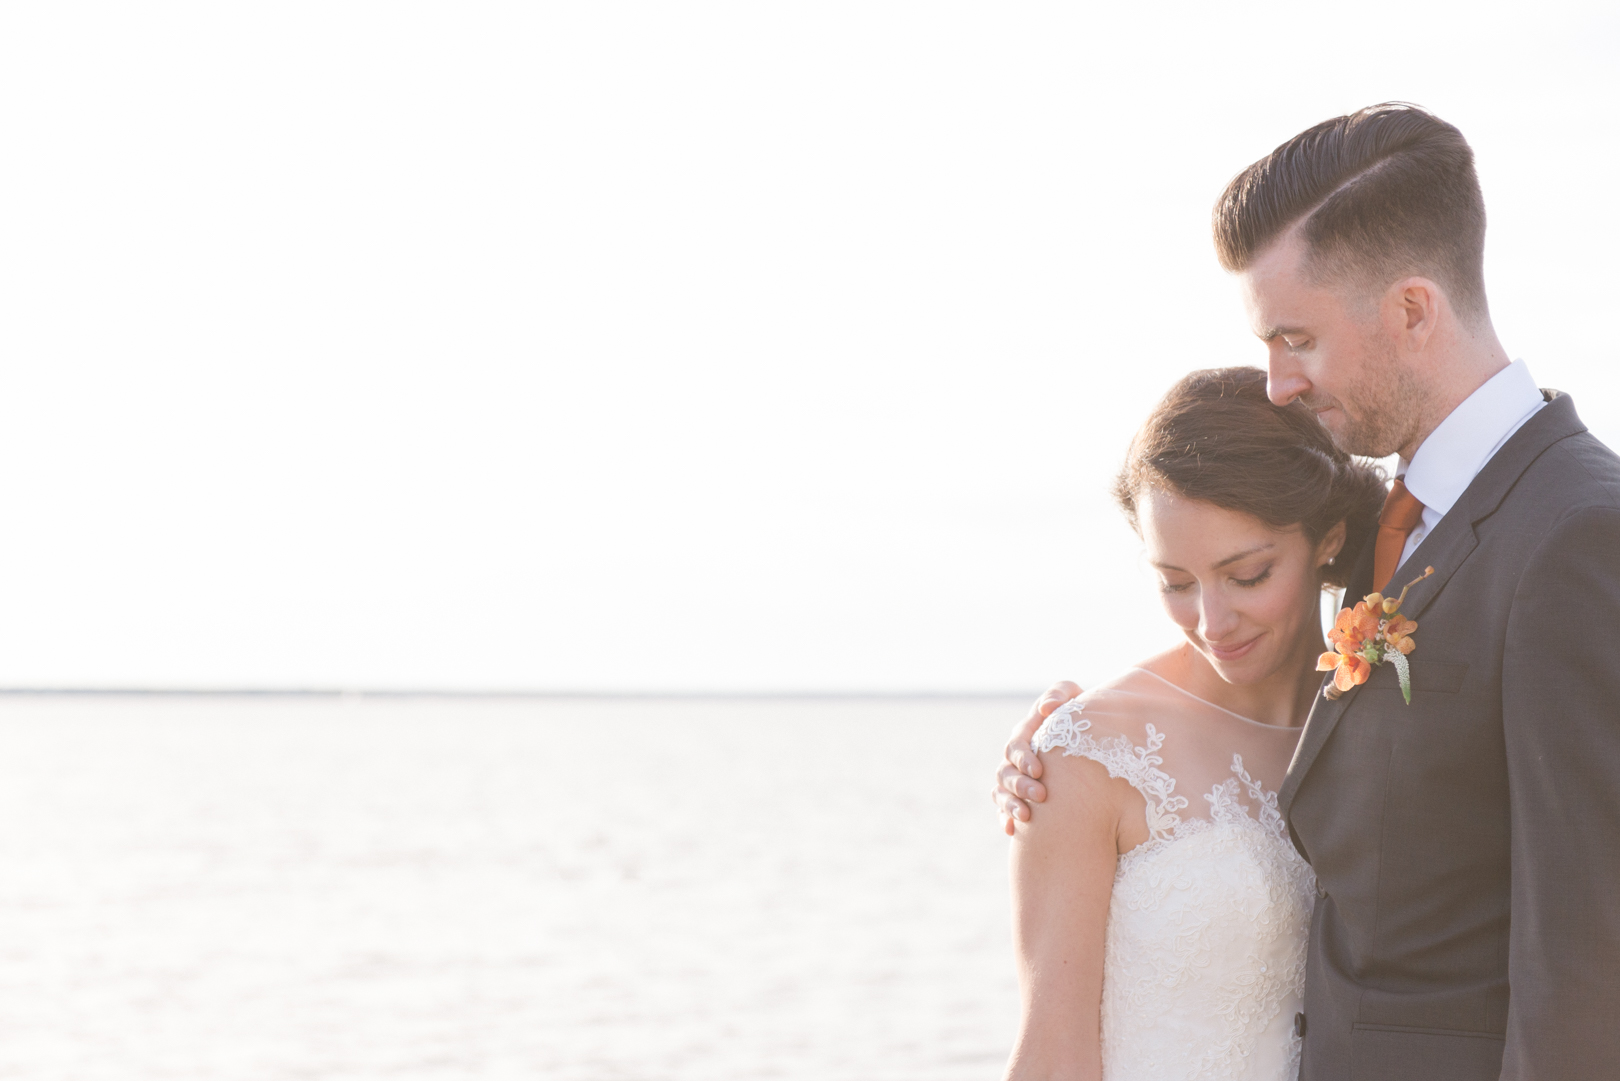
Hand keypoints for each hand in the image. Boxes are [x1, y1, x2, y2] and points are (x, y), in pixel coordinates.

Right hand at [994, 681, 1082, 834]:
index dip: (1023, 758)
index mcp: (1026, 733)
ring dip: (1010, 804)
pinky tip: (1012, 829)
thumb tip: (1045, 708)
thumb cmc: (1083, 716)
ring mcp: (1015, 778)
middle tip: (1040, 795)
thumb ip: (1060, 693)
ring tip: (1026, 817)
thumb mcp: (1075, 698)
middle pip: (1006, 771)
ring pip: (1001, 792)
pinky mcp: (1019, 797)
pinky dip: (1005, 818)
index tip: (1038, 771)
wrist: (1093, 742)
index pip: (1015, 746)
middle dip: (1020, 785)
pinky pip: (1003, 810)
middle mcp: (1016, 757)